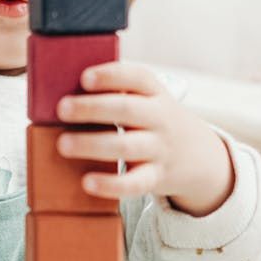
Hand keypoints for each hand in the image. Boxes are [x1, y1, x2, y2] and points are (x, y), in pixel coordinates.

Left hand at [56, 62, 235, 217]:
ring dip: (92, 144)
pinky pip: (135, 183)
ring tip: (63, 144)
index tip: (85, 77)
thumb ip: (118, 93)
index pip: (137, 77)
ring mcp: (160, 148)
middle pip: (127, 109)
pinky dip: (111, 184)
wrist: (199, 156)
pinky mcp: (156, 177)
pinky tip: (87, 182)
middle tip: (62, 108)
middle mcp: (160, 118)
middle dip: (92, 108)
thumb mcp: (149, 100)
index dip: (111, 76)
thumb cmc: (156, 122)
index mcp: (155, 93)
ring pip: (126, 145)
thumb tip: (64, 89)